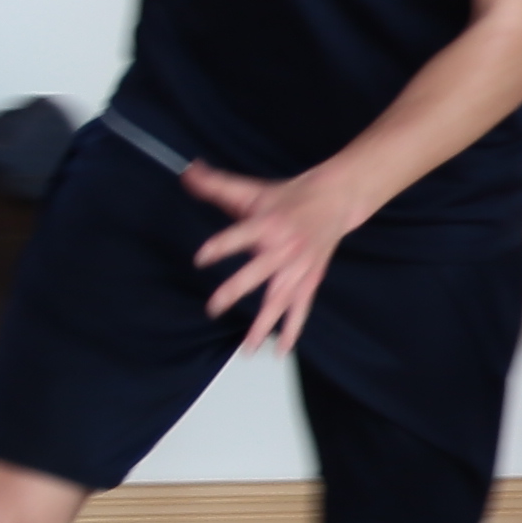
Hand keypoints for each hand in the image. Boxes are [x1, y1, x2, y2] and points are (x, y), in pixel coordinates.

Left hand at [182, 160, 366, 352]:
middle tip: (214, 307)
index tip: (201, 258)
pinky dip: (291, 330)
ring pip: (280, 299)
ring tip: (247, 347)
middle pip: (258, 273)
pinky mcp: (310, 280)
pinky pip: (300, 309)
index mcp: (267, 224)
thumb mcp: (252, 189)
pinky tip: (280, 350)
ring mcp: (299, 268)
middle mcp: (284, 248)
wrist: (335, 201)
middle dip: (236, 291)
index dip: (221, 246)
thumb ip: (216, 184)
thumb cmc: (288, 197)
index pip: (240, 235)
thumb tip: (186, 172)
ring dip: (263, 323)